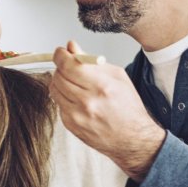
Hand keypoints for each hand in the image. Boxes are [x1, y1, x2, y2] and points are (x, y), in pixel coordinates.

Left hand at [50, 40, 165, 180]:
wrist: (132, 139)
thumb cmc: (128, 107)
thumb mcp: (117, 77)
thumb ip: (91, 61)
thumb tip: (71, 47)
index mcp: (102, 87)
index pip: (69, 65)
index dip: (60, 55)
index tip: (60, 52)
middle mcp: (87, 102)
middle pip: (58, 76)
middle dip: (61, 67)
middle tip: (69, 66)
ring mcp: (77, 116)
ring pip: (54, 90)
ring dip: (61, 82)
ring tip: (75, 83)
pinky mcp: (71, 125)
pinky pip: (59, 104)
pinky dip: (65, 97)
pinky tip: (78, 99)